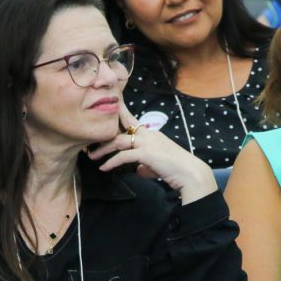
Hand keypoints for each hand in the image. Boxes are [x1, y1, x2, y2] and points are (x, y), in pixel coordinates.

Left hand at [87, 101, 216, 203]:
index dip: (120, 112)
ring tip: (92, 156)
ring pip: (118, 141)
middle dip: (104, 135)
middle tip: (91, 142)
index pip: (132, 119)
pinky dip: (111, 162)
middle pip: (121, 128)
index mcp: (151, 134)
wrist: (190, 173)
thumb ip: (146, 165)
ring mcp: (147, 143)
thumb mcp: (158, 164)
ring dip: (103, 149)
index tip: (108, 107)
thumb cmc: (177, 170)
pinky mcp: (146, 154)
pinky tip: (104, 168)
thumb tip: (138, 170)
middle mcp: (148, 135)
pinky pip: (122, 156)